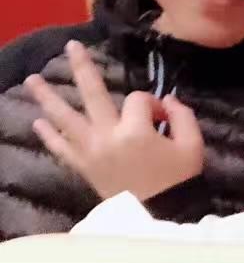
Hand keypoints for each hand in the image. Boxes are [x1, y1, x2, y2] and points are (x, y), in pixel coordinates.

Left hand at [26, 41, 203, 200]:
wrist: (161, 215)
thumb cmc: (179, 180)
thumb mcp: (193, 145)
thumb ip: (182, 115)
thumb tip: (166, 99)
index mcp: (136, 130)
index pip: (140, 99)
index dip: (153, 103)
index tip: (162, 116)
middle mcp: (108, 136)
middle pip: (92, 93)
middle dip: (82, 67)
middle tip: (70, 46)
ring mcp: (91, 152)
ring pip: (65, 119)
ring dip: (48, 98)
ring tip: (32, 80)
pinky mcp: (84, 167)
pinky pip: (61, 149)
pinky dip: (49, 136)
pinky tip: (37, 121)